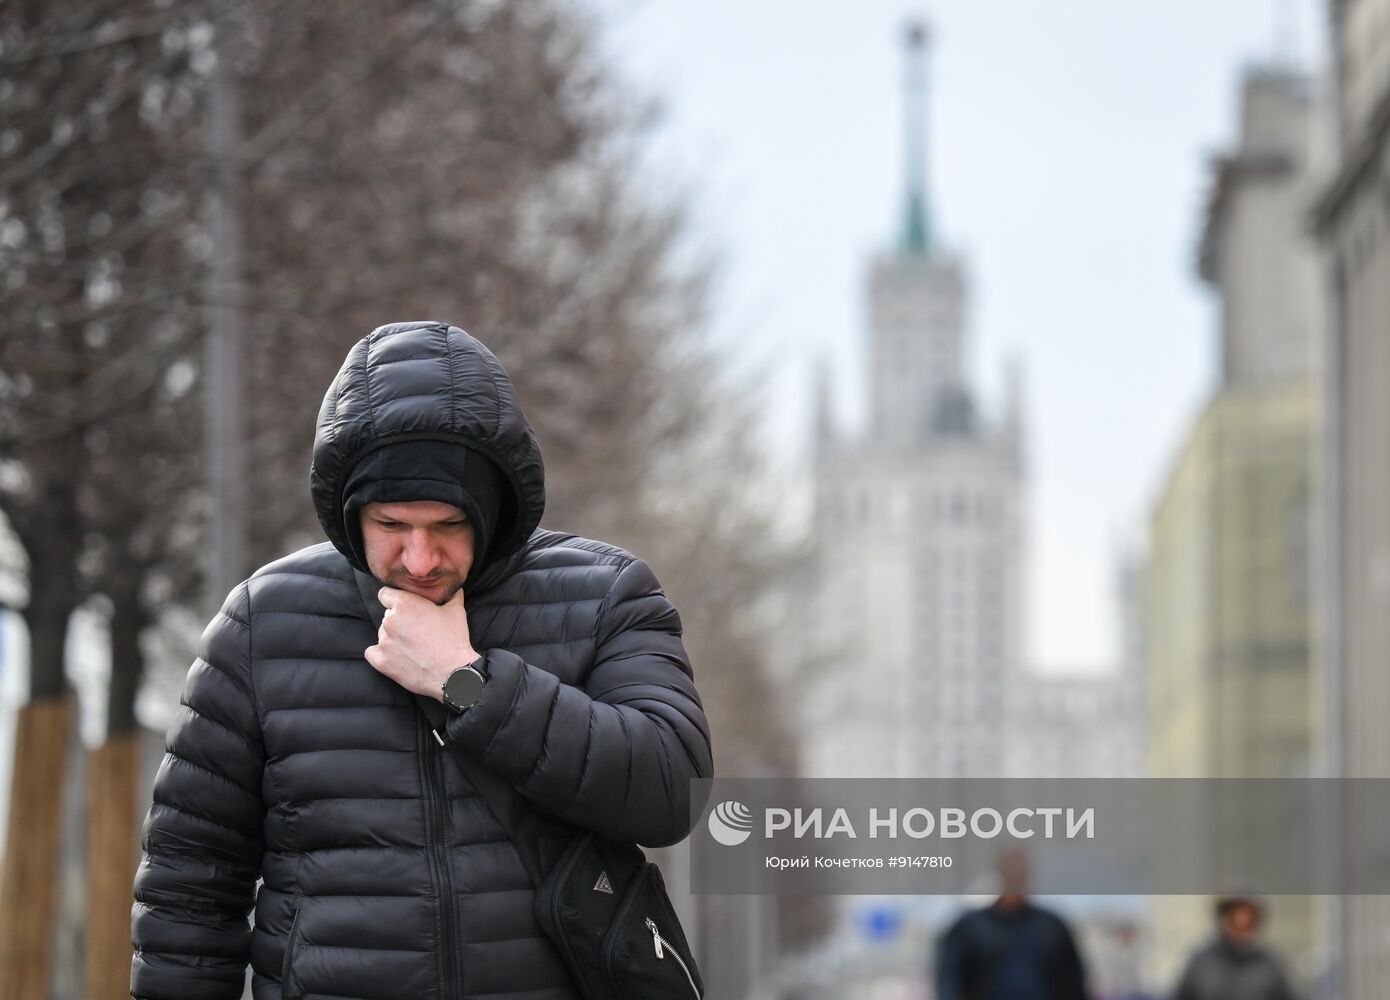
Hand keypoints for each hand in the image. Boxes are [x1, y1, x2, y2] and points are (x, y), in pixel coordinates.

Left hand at [364, 586, 478, 700]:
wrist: (453, 672)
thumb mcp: (456, 610)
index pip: (385, 594)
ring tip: (412, 647)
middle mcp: (390, 620)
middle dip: (399, 621)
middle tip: (415, 630)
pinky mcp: (381, 661)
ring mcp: (384, 641)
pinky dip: (381, 654)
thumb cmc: (454, 640)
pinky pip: (372, 652)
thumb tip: (454, 588)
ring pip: (382, 634)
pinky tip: (396, 656)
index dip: (395, 599)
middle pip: (387, 615)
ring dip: (393, 638)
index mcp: (404, 603)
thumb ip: (451, 595)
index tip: (405, 608)